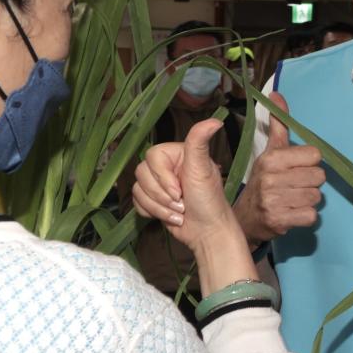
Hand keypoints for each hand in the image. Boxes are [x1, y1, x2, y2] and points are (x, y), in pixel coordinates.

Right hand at [132, 118, 238, 253]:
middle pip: (141, 174)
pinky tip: (171, 217)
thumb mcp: (203, 169)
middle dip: (161, 195)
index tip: (179, 190)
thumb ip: (200, 142)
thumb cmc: (208, 200)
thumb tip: (216, 120)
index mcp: (178, 154)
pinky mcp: (153, 200)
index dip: (162, 177)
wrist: (206, 232)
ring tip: (180, 212)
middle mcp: (167, 167)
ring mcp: (159, 184)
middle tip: (182, 203)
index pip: (152, 156)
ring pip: (138, 190)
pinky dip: (152, 213)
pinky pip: (136, 202)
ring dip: (159, 207)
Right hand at [233, 92, 324, 245]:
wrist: (245, 217)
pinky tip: (293, 212)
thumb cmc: (263, 180)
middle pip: (319, 177)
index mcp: (272, 158)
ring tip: (292, 198)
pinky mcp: (279, 221)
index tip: (296, 167)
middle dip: (311, 182)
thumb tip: (276, 93)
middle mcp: (271, 178)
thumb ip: (279, 123)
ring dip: (308, 199)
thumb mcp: (270, 151)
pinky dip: (306, 216)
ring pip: (317, 196)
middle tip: (295, 185)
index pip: (315, 154)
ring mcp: (274, 201)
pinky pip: (311, 216)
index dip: (309, 162)